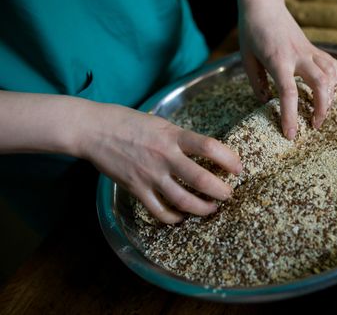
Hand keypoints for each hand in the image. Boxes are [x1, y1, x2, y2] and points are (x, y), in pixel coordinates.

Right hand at [80, 104, 241, 223]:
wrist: (94, 130)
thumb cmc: (128, 121)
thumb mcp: (161, 122)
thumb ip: (181, 137)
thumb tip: (204, 151)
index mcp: (173, 136)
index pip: (209, 147)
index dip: (229, 159)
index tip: (239, 168)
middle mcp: (164, 156)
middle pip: (201, 179)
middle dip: (221, 191)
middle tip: (228, 194)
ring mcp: (150, 175)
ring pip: (183, 201)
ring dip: (203, 209)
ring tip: (212, 208)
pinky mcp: (136, 189)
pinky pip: (159, 211)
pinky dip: (174, 218)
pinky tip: (182, 217)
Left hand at [231, 0, 336, 138]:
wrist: (264, 3)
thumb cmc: (251, 31)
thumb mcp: (247, 59)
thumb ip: (257, 83)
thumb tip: (267, 102)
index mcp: (278, 60)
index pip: (289, 93)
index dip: (291, 116)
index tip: (291, 134)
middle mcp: (298, 56)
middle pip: (321, 85)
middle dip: (322, 109)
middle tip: (315, 125)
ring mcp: (309, 50)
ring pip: (331, 75)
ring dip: (331, 97)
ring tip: (322, 111)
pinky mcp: (314, 47)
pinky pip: (332, 65)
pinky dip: (335, 81)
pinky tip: (330, 92)